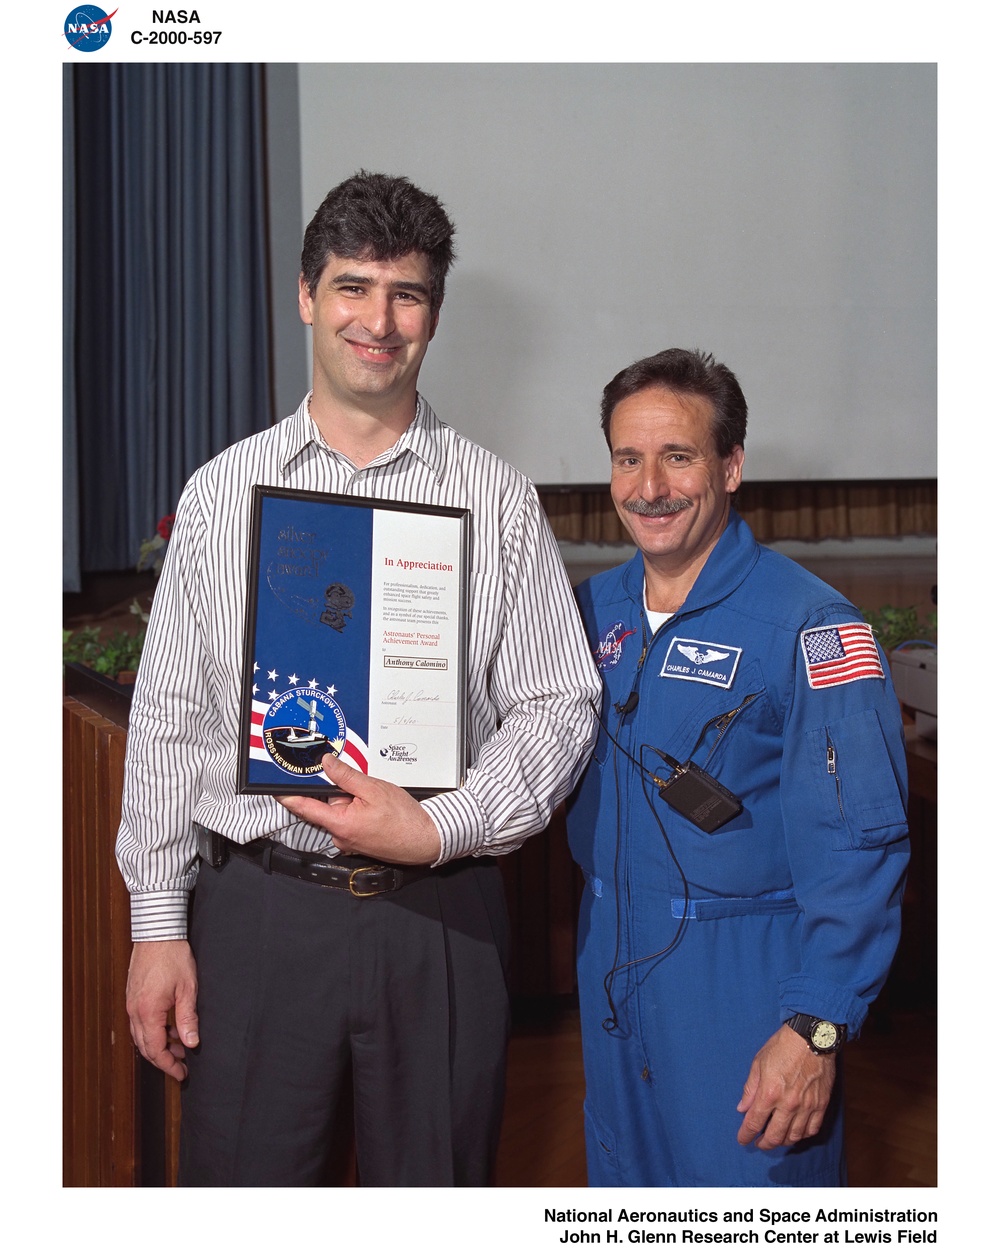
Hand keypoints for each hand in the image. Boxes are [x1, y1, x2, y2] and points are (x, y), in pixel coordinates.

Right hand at [125, 939, 198, 1082]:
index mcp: (148, 1012)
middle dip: (163, 1059)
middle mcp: (134, 1011)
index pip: (155, 1050)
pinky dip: (152, 1031)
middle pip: (145, 1047)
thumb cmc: (173, 956)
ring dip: (158, 1045)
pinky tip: (168, 1028)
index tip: (181, 1074)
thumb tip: (192, 1043)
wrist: (157, 932)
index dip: (169, 1066)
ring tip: (179, 1045)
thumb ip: (188, 1019)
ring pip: (141, 1036)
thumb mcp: (188, 989)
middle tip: (181, 1065)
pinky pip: (139, 1023)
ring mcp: (131, 1003)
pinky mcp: (132, 996)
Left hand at [277, 753, 442, 864]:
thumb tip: (326, 764)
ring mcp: (349, 841)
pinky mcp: (358, 843)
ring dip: (351, 802)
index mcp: (340, 824)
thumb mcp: (373, 789)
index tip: (277, 788)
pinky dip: (357, 811)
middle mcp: (340, 836)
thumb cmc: (404, 818)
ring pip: (340, 813)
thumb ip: (346, 776)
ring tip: (373, 798)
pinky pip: (349, 822)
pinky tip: (375, 807)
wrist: (426, 839)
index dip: (288, 796)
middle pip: (326, 807)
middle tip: (356, 784)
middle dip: (337, 792)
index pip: (305, 808)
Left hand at [736, 1024, 835, 1148]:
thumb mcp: (759, 1062)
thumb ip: (750, 1088)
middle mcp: (788, 1104)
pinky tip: (795, 1132)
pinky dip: (802, 1135)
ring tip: (776, 1138)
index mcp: (770, 1092)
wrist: (812, 1037)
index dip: (746, 1134)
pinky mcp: (821, 1105)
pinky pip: (812, 1129)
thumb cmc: (782, 1046)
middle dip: (764, 1144)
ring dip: (782, 1141)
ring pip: (794, 1136)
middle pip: (775, 1136)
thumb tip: (742, 1108)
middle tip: (759, 1143)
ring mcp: (807, 1106)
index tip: (742, 1140)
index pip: (754, 1122)